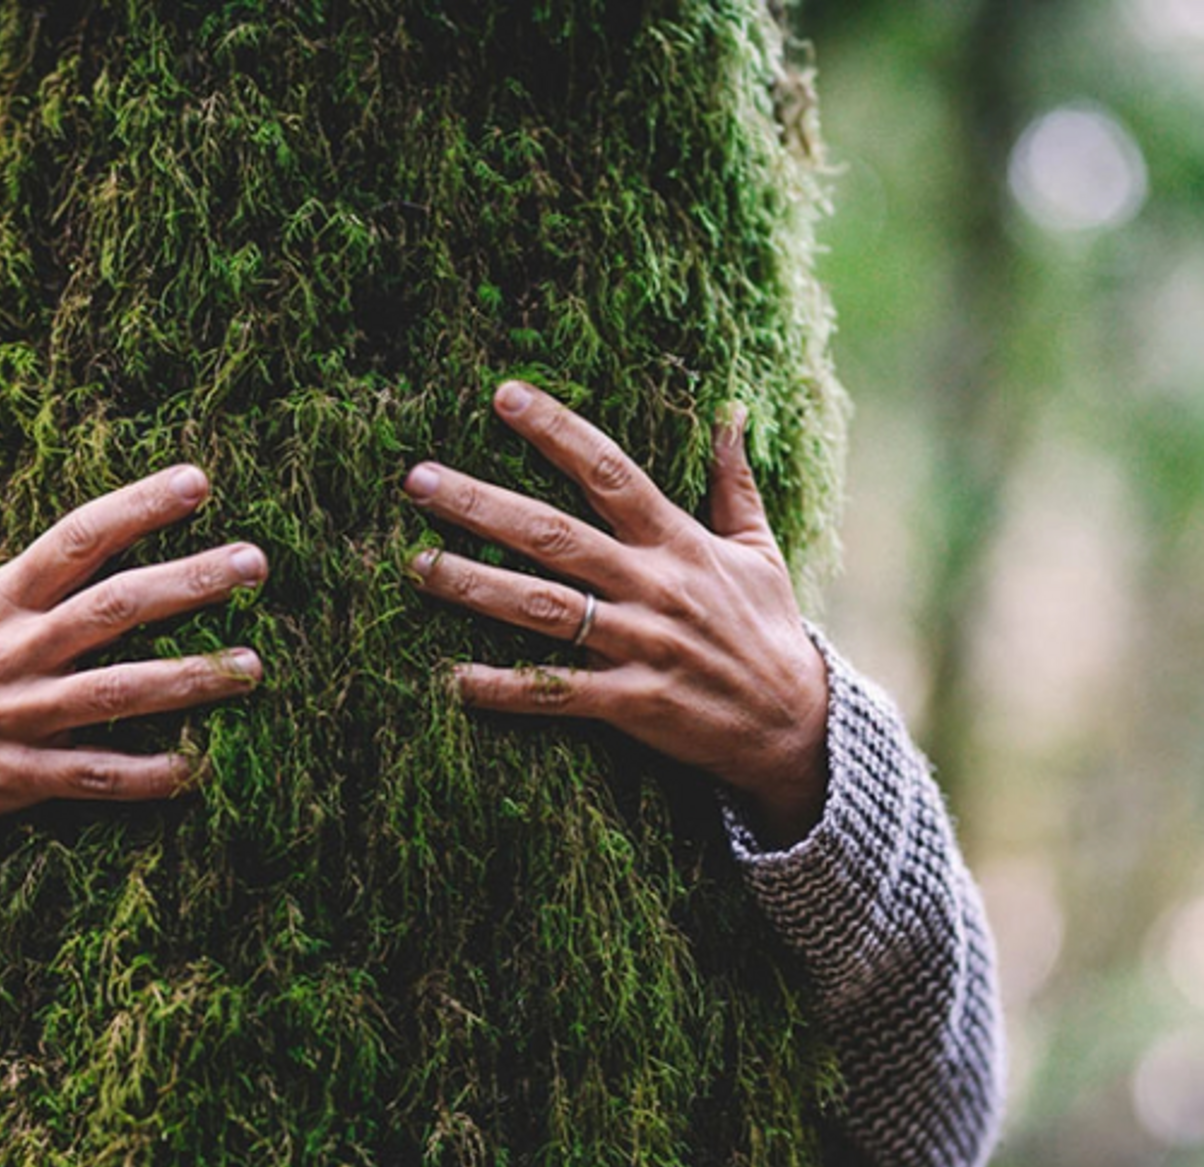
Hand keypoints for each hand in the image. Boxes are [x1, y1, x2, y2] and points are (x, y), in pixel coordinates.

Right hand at [0, 441, 267, 883]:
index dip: (136, 508)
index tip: (197, 482)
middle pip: (115, 608)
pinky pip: (94, 774)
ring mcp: (23, 715)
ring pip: (118, 693)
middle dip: (189, 582)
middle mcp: (17, 652)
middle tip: (256, 563)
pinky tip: (198, 766)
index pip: (76, 540)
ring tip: (252, 665)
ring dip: (188, 679)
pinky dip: (144, 774)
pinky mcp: (22, 774)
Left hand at [404, 381, 828, 847]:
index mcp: (679, 542)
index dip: (557, 432)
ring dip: (476, 586)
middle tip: (418, 481)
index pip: (610, 471)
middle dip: (483, 505)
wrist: (796, 725)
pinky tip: (455, 678)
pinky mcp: (633, 703)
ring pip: (545, 609)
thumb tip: (730, 411)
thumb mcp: (758, 549)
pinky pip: (559, 692)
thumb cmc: (767, 630)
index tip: (504, 395)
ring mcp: (641, 645)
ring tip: (417, 565)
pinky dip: (507, 687)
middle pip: (555, 536)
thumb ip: (733, 482)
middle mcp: (654, 586)